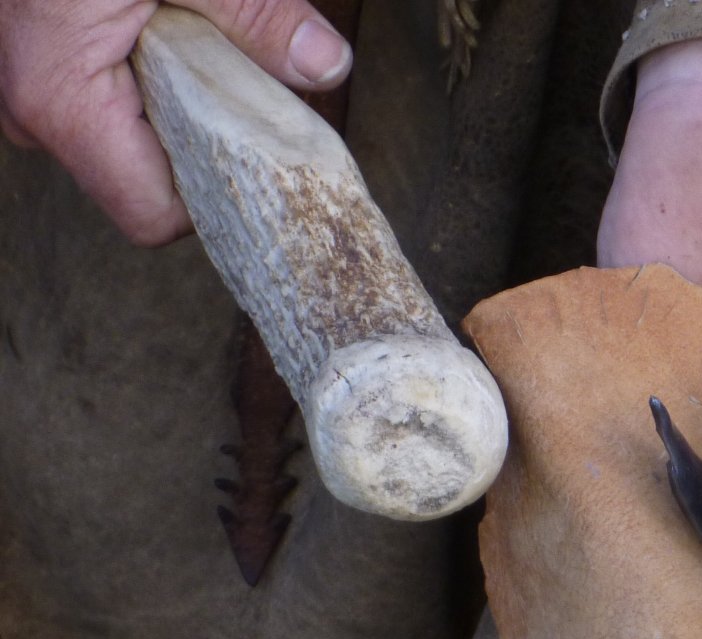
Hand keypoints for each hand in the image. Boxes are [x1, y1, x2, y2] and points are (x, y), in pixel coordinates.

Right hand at [0, 0, 351, 244]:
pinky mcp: (45, 63)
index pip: (156, 213)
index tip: (273, 150)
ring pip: (136, 136)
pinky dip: (162, 71)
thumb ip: (258, 16)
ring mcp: (32, 89)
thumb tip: (326, 64)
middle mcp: (34, 111)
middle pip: (152, 178)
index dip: (223, 192)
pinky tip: (179, 25)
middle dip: (215, 138)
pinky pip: (115, 97)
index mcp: (60, 99)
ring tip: (212, 38)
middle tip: (260, 87)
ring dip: (191, 100)